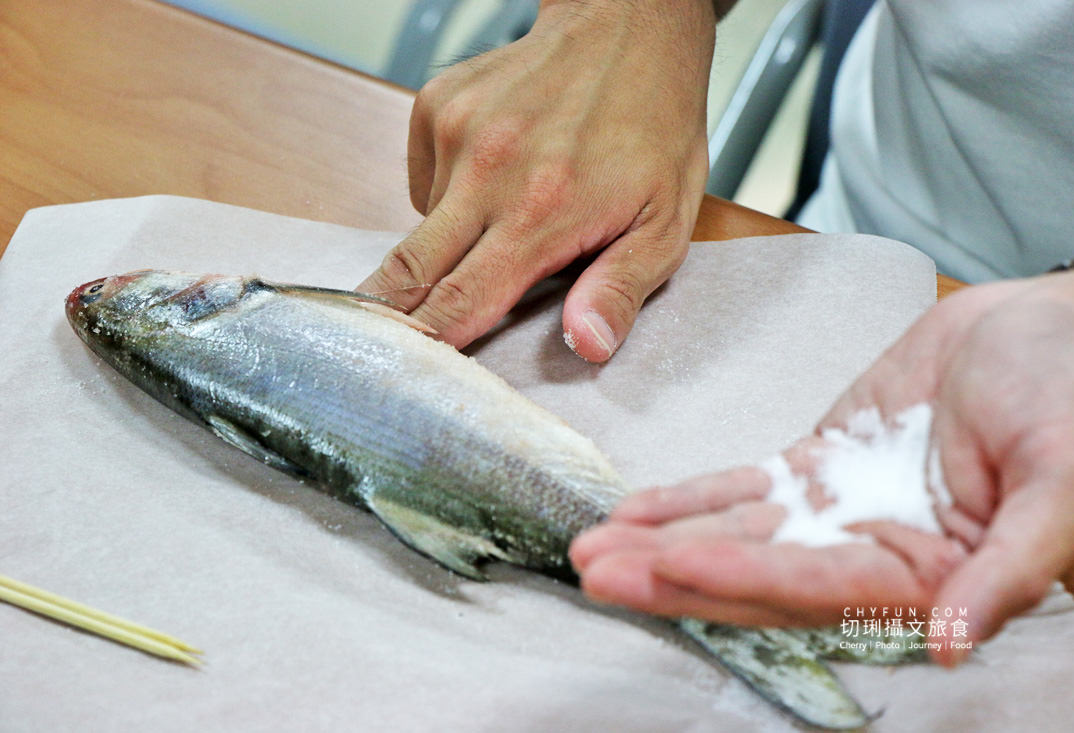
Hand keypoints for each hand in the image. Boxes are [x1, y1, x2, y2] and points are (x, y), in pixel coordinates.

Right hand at [357, 0, 715, 360]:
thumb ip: (620, 288)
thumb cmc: (653, 129)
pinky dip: (447, 199)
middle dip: (387, 318)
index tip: (398, 379)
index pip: (459, 301)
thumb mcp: (666, 224)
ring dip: (442, 249)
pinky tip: (491, 181)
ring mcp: (456, 131)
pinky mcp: (438, 103)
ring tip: (496, 228)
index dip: (426, 347)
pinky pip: (422, 181)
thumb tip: (586, 346)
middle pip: (408, 271)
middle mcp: (487, 172)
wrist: (628, 29)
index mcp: (542, 212)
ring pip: (419, 228)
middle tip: (372, 352)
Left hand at [571, 272, 1073, 664]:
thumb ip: (1010, 567)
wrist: (1062, 332)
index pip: (816, 587)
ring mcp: (840, 511)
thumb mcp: (1067, 478)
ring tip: (591, 544)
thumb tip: (955, 641)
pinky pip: (745, 486)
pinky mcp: (822, 465)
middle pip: (755, 573)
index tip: (670, 562)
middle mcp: (873, 555)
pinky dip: (691, 497)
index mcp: (931, 576)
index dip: (741, 576)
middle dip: (672, 574)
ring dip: (662, 539)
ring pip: (736, 531)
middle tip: (594, 569)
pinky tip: (638, 509)